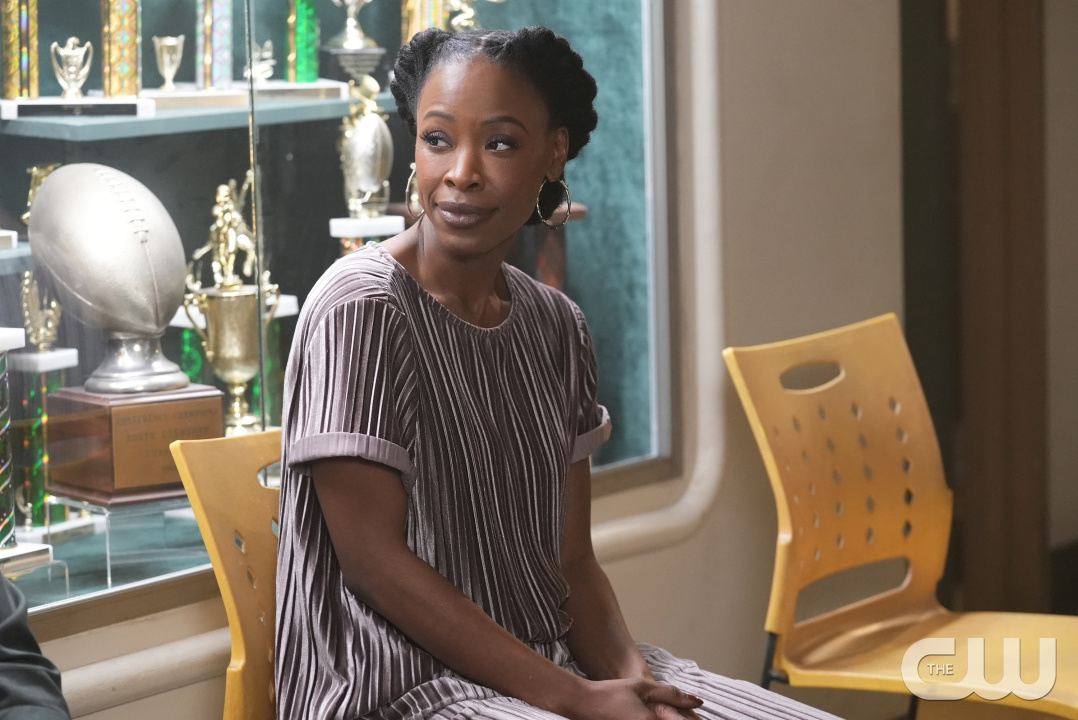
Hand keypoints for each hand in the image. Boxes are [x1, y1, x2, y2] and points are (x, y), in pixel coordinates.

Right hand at [570, 678, 702, 719]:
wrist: (584, 705)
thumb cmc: (611, 693)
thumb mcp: (642, 687)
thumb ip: (672, 695)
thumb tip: (698, 701)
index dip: (695, 719)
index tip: (700, 718)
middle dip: (684, 719)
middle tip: (692, 715)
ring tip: (663, 712)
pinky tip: (651, 715)